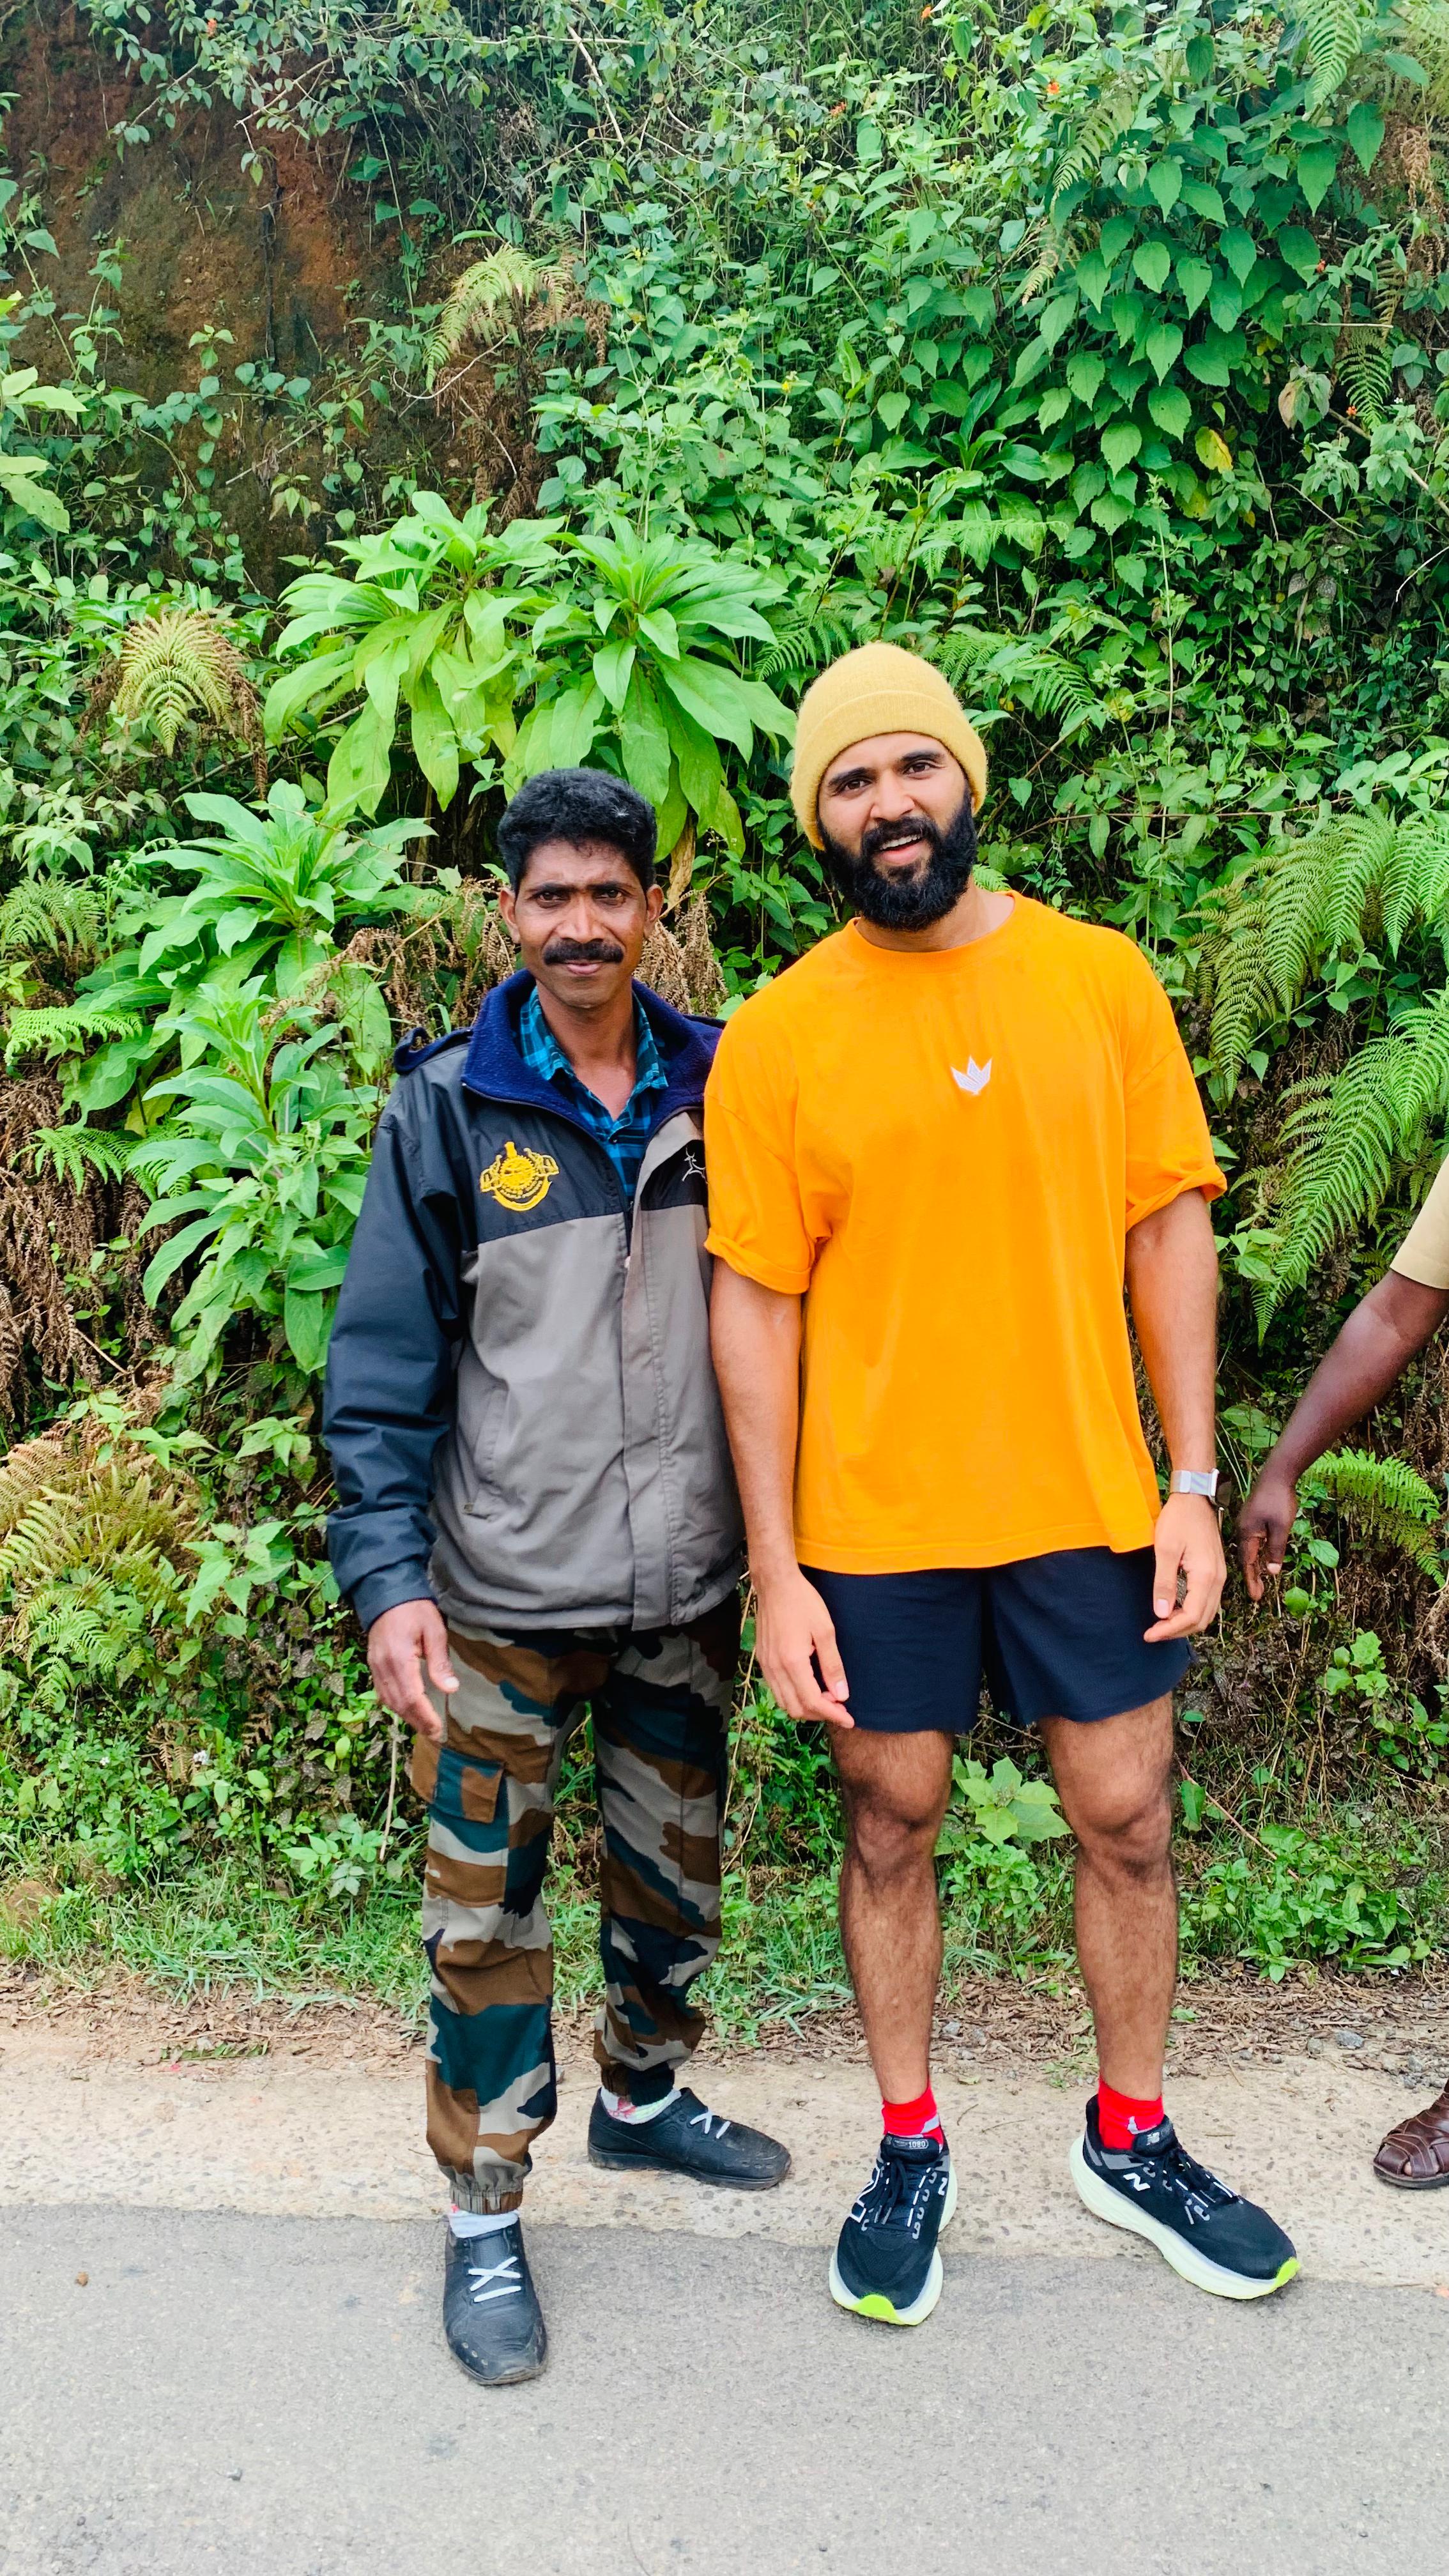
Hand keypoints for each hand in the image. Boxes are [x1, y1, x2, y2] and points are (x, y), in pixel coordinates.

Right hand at [367, 1597, 458, 1740]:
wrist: (386, 1591)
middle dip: (417, 1722)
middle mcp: (383, 1667)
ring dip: (405, 1716)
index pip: (411, 1698)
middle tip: (434, 1734)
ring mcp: (375, 1666)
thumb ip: (440, 1662)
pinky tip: (406, 1708)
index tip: (438, 1729)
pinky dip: (394, 1704)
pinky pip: (381, 1691)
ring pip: (388, 1700)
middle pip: (398, 1704)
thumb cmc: (414, 1609)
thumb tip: (451, 1690)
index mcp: (399, 1659)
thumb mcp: (434, 1630)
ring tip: (424, 1725)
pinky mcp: (373, 1664)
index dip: (425, 1717)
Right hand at [753, 1566, 852, 1725]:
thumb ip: (833, 1666)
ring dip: (806, 1706)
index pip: (813, 1702)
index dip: (833, 1715)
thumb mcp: (825, 1631)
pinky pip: (776, 1690)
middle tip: (839, 1704)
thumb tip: (841, 1695)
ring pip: (784, 1702)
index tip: (849, 1719)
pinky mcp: (762, 1659)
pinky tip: (808, 1685)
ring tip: (825, 1696)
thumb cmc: (802, 1602)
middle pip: (796, 1708)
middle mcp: (775, 1668)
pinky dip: (793, 1696)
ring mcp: (766, 1665)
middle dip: (820, 1713)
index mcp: (792, 1662)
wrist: (775, 1584)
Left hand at [1144, 1492, 1225, 1641]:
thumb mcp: (1165, 1549)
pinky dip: (1190, 1612)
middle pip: (1201, 1620)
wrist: (1195, 1498)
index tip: (1149, 1634)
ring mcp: (1219, 1576)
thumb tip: (1161, 1614)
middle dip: (1176, 1631)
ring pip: (1205, 1613)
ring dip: (1184, 1624)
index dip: (1170, 1630)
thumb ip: (1164, 1583)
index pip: (1191, 1616)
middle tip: (1152, 1632)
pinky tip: (1172, 1609)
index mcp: (1206, 1576)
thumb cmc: (1179, 1519)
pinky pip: (1206, 1602)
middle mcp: (1218, 1580)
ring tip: (1160, 1624)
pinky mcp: (1215, 1572)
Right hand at [1238, 1469, 1298, 1603]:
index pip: (1247, 1563)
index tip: (1255, 1598)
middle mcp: (1243, 1530)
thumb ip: (1276, 1550)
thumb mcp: (1281, 1528)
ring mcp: (1247, 1523)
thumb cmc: (1279, 1500)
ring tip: (1260, 1581)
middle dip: (1252, 1577)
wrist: (1277, 1474)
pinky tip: (1263, 1559)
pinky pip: (1253, 1542)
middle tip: (1258, 1595)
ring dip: (1255, 1566)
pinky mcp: (1253, 1518)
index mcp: (1247, 1534)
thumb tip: (1272, 1572)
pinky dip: (1257, 1553)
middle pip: (1246, 1559)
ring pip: (1250, 1550)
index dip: (1252, 1581)